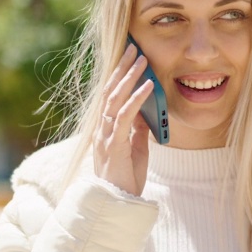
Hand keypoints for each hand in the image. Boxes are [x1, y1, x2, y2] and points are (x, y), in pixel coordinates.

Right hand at [93, 45, 154, 195]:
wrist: (117, 203)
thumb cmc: (126, 179)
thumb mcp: (136, 150)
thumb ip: (138, 130)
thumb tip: (146, 113)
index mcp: (107, 128)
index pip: (111, 95)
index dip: (119, 75)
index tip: (129, 57)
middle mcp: (103, 128)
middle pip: (110, 90)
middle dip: (122, 68)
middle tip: (133, 47)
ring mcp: (106, 135)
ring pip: (115, 98)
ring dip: (129, 77)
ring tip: (142, 60)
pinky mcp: (114, 144)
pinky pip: (126, 116)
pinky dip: (137, 99)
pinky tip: (148, 86)